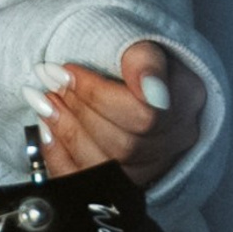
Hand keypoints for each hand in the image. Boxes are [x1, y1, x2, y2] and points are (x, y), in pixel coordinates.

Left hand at [28, 39, 204, 187]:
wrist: (128, 78)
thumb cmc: (131, 60)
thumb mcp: (140, 46)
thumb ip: (145, 61)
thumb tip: (149, 86)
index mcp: (188, 100)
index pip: (146, 115)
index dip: (98, 96)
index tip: (66, 69)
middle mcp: (178, 140)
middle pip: (125, 145)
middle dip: (78, 111)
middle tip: (49, 80)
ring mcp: (154, 166)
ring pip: (107, 168)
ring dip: (66, 132)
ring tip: (44, 102)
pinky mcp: (125, 183)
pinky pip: (89, 184)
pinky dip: (60, 158)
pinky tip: (47, 131)